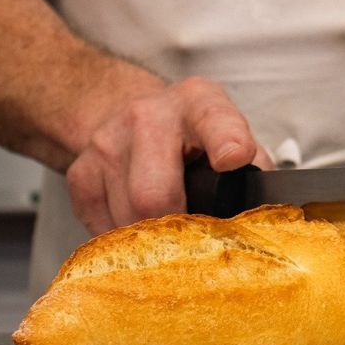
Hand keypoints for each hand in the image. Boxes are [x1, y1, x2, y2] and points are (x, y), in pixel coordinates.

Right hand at [66, 77, 270, 234]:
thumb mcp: (233, 138)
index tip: (234, 158)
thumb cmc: (197, 139)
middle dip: (178, 228)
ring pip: (127, 217)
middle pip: (154, 193)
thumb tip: (264, 221)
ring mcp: (107, 142)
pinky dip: (126, 240)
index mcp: (201, 104)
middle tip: (197, 240)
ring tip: (171, 233)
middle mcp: (148, 116)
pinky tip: (142, 228)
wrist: (136, 115)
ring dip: (153, 239)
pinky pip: (101, 226)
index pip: (215, 120)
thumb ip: (253, 171)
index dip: (226, 140)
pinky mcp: (80, 171)